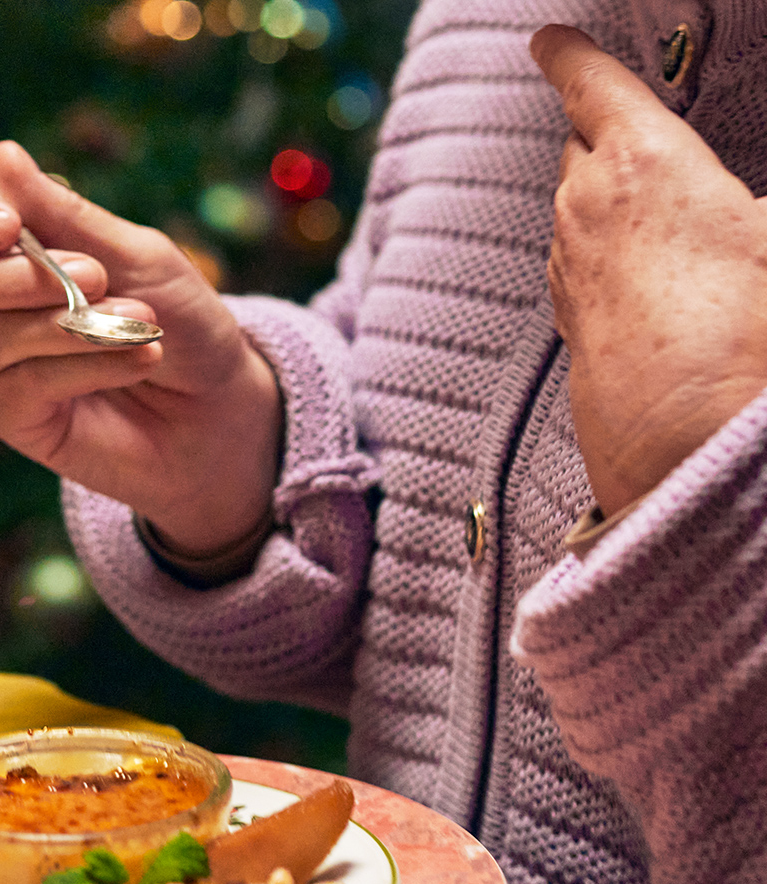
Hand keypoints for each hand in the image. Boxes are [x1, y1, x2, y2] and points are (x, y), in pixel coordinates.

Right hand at [0, 141, 281, 554]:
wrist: (221, 402)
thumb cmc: (178, 318)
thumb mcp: (134, 254)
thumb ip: (64, 215)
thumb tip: (1, 155)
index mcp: (6, 254)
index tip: (7, 224)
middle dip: (17, 277)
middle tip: (97, 275)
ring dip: (68, 325)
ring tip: (140, 319)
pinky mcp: (15, 418)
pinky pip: (20, 385)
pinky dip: (83, 365)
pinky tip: (137, 360)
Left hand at [533, 25, 766, 514]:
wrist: (684, 434)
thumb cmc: (748, 326)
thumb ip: (762, 216)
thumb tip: (751, 211)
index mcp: (643, 159)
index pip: (591, 84)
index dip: (569, 56)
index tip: (549, 39)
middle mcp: (586, 203)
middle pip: (581, 146)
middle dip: (604, 136)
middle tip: (637, 141)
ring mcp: (568, 262)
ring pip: (575, 208)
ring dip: (605, 203)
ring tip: (660, 224)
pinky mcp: (565, 316)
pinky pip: (577, 264)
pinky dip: (602, 257)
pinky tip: (646, 282)